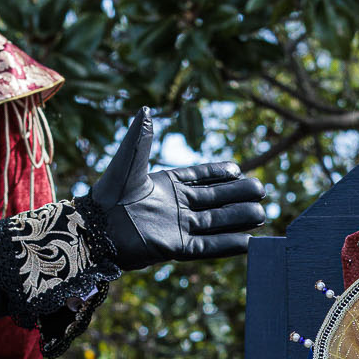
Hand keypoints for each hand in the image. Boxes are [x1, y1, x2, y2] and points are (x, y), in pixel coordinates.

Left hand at [87, 109, 266, 269]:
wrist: (95, 229)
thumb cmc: (107, 194)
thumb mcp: (128, 163)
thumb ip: (141, 139)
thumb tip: (147, 109)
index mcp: (166, 185)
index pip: (200, 177)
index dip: (219, 173)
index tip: (239, 170)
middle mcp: (176, 206)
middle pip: (215, 200)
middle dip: (238, 195)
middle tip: (262, 190)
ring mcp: (177, 228)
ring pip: (216, 222)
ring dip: (239, 218)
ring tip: (263, 213)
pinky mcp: (176, 248)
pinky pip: (207, 246)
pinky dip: (228, 244)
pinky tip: (248, 241)